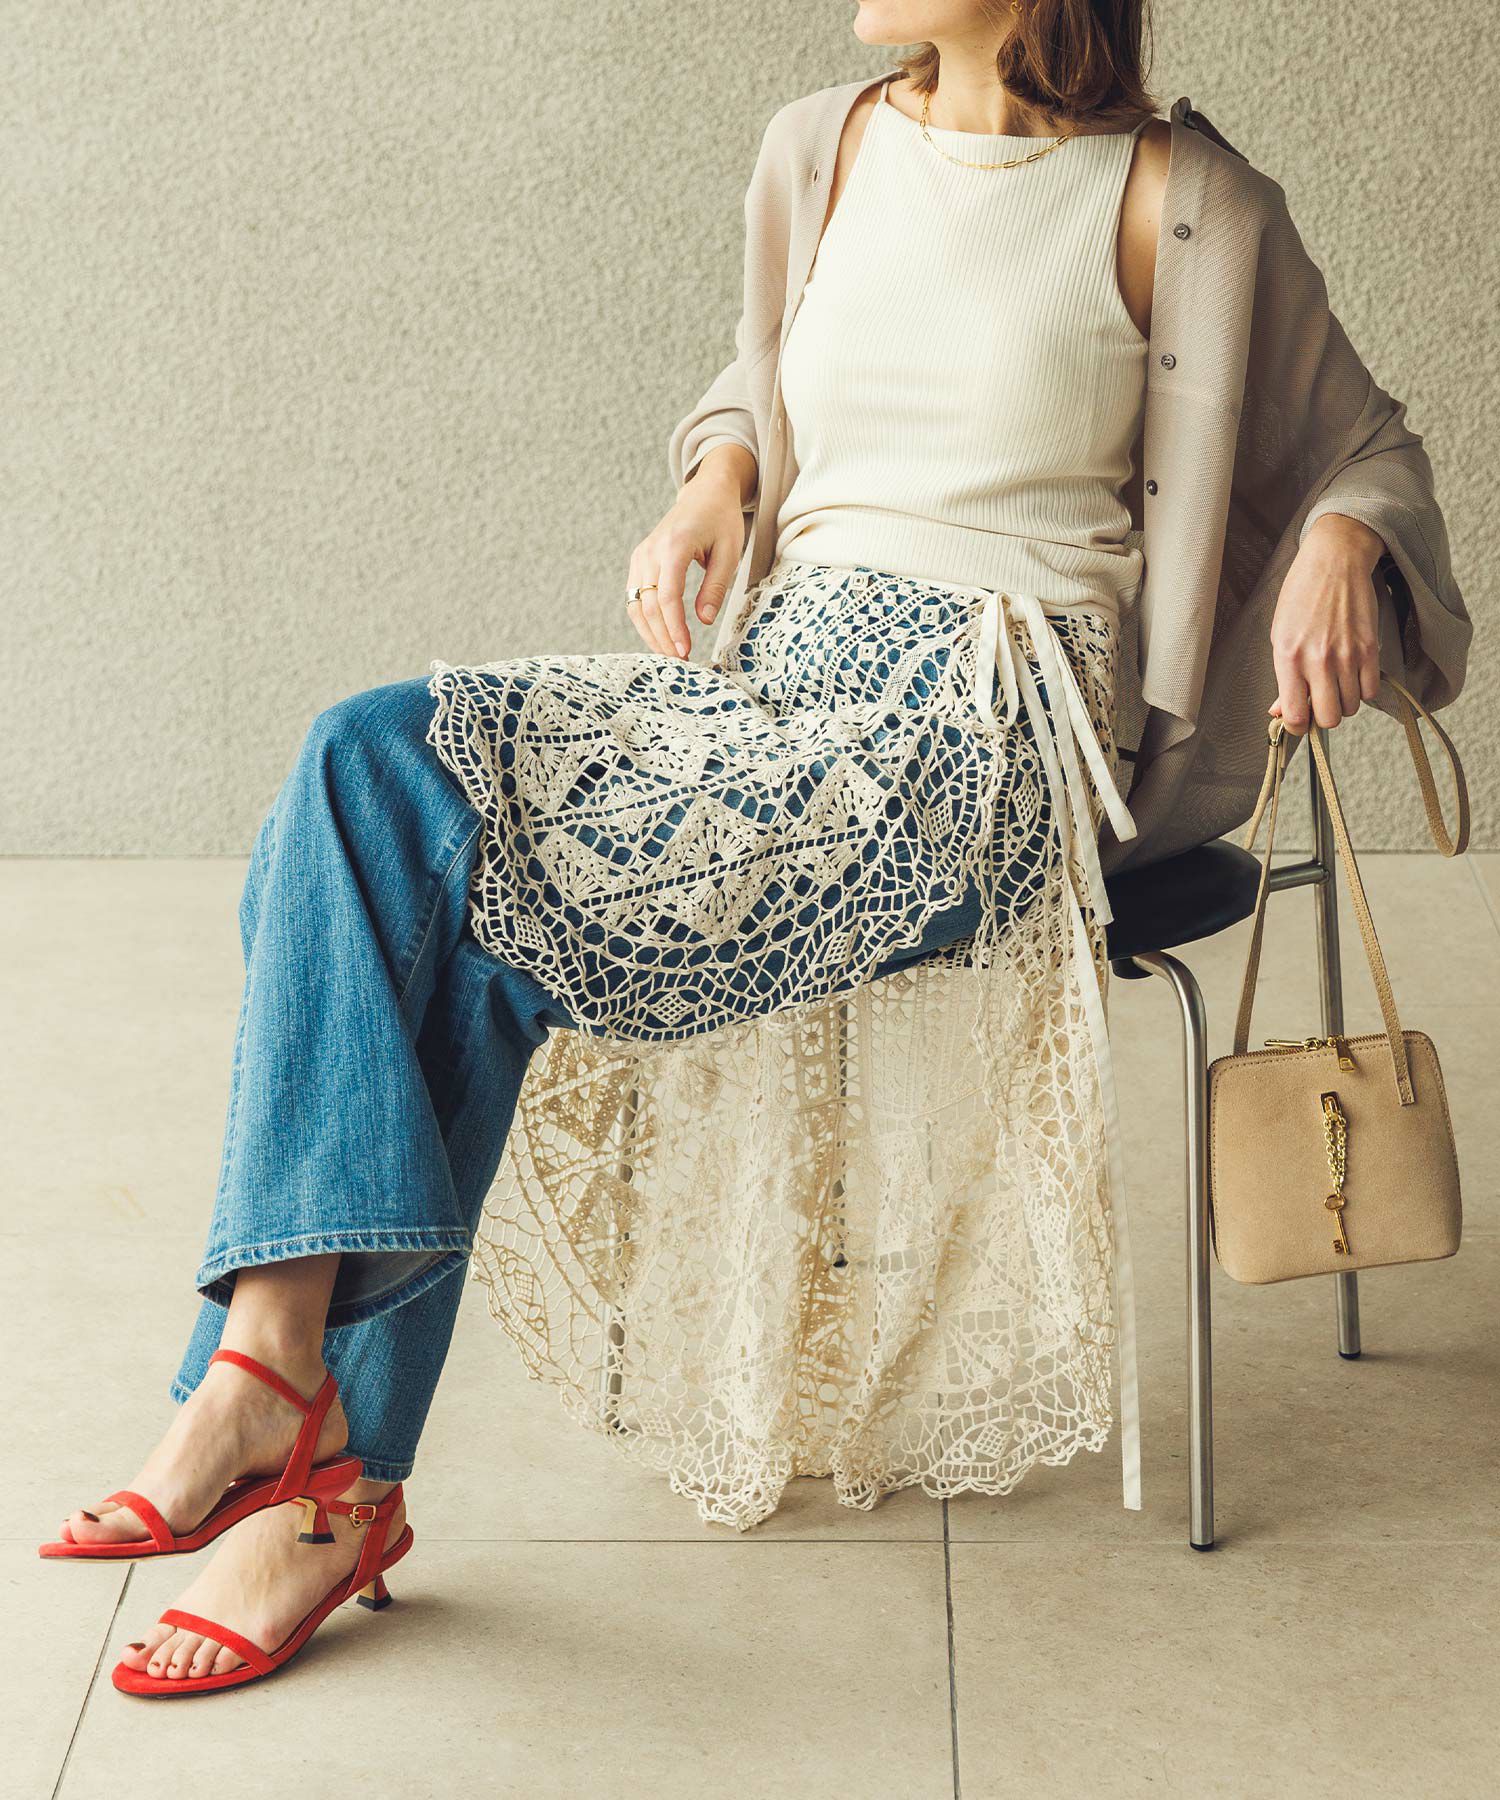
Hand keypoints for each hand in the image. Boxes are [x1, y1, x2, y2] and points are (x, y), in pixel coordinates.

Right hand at [626, 444, 753, 658]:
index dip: (674, 628)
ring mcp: (641, 555)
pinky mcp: (639, 560)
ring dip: (650, 633)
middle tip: (680, 661)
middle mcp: (650, 551)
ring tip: (669, 653)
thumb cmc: (721, 521)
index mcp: (674, 546)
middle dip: (662, 637)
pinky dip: (644, 619)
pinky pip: (634, 596)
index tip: (685, 651)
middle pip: (648, 605)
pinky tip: (660, 635)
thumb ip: (716, 587)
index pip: (667, 596)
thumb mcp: (729, 553)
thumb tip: (704, 621)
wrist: (705, 495)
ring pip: (636, 604)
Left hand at [1268, 515, 1383, 733]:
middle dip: (1322, 717)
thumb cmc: (1301, 596)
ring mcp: (1346, 655)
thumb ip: (1283, 678)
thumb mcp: (1279, 635)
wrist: (1335, 561)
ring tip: (1335, 684)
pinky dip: (1362, 690)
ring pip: (1350, 707)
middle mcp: (1317, 660)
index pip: (1294, 714)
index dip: (1297, 725)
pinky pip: (1370, 690)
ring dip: (1343, 702)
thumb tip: (1281, 712)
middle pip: (1328, 718)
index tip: (1299, 719)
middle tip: (1319, 702)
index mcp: (1288, 657)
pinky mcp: (1370, 648)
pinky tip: (1352, 675)